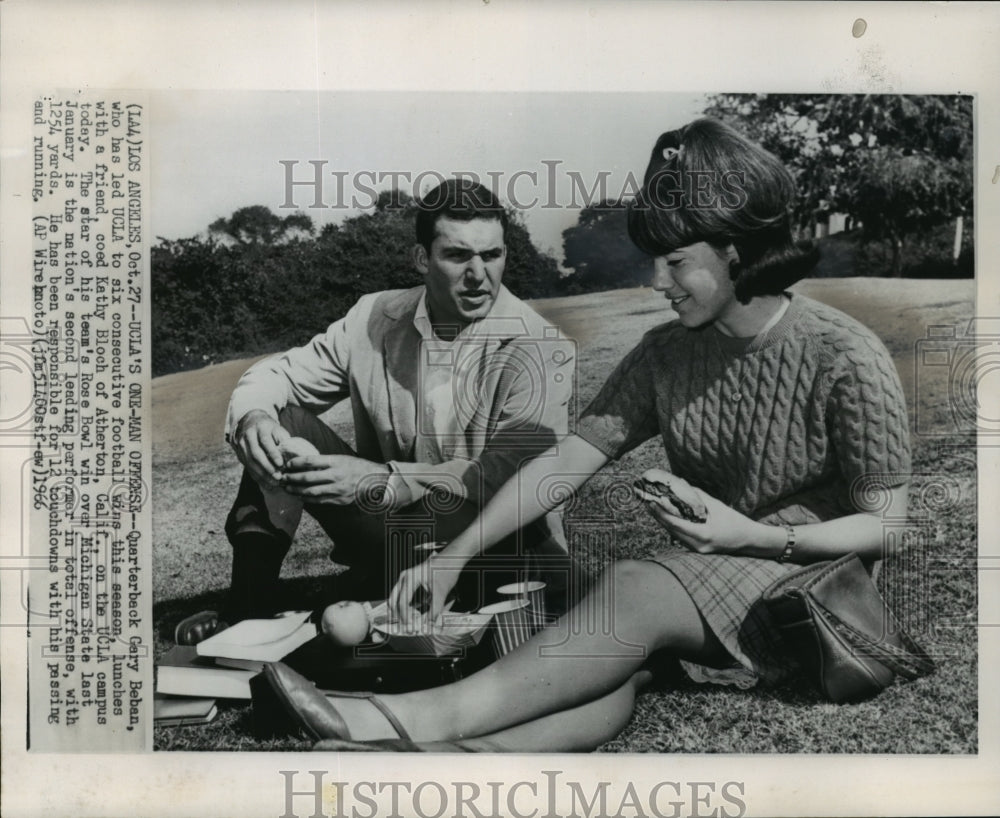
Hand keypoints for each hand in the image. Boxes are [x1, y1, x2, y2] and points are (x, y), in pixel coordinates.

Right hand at [232, 410, 289, 488]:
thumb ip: (283, 440)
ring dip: (262, 474)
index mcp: (261, 427)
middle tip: (278, 477)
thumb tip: (291, 454)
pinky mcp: (239, 453)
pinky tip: (266, 483)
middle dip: (267, 467)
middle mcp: (249, 435)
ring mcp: (242, 445)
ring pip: (250, 462)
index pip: (266, 441)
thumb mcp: (278, 429)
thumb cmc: (269, 428)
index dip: (273, 453)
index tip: (281, 464)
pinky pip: (247, 467)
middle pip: (256, 453)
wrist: (250, 422)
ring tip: (273, 483)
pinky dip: (257, 476)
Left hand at [279, 454, 389, 505]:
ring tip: (287, 488)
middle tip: (282, 477)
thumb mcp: (342, 459)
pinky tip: (299, 496)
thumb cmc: (357, 467)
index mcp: (336, 462)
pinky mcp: (339, 499)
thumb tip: (305, 463)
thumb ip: (325, 462)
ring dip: (296, 490)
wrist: (375, 481)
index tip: (287, 464)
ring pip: (311, 491)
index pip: (310, 461)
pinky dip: (307, 499)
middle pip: (308, 477)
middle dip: (292, 478)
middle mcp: (336, 475)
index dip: (296, 463)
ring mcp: (337, 489)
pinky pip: (319, 500)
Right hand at [388, 555, 462, 623]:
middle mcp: (405, 577)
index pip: (403, 601)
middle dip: (399, 616)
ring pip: (396, 599)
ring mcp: (405, 579)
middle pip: (394, 600)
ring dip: (400, 612)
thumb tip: (428, 623)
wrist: (450, 561)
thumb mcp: (441, 592)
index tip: (410, 626)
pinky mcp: (408, 582)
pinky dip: (404, 607)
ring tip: (409, 622)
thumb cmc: (445, 571)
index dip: (405, 616)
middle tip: (406, 627)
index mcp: (411, 578)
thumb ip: (434, 609)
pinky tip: (412, 614)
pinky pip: (401, 597)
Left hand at [639, 482, 762, 555]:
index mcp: (703, 535)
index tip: (651, 502)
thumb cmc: (736, 522)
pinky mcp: (697, 550)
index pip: (676, 524)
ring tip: (653, 508)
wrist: (749, 541)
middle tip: (647, 503)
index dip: (661, 513)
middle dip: (658, 516)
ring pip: (674, 535)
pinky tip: (666, 518)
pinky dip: (673, 527)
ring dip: (664, 522)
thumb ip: (698, 496)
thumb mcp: (717, 507)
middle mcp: (698, 545)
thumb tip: (682, 484)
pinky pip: (680, 538)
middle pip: (671, 531)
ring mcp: (697, 550)